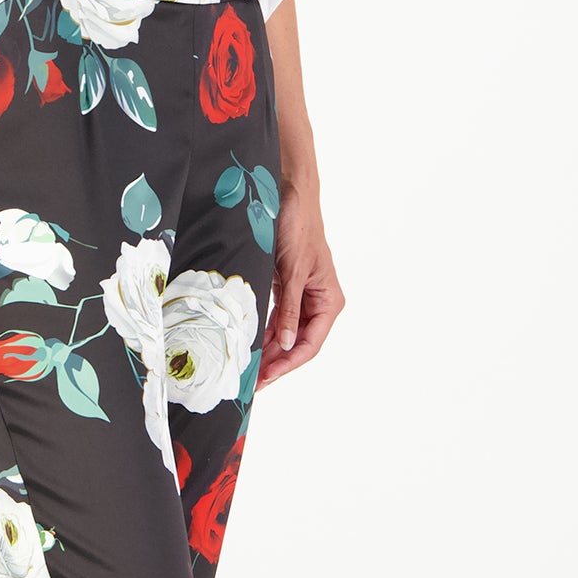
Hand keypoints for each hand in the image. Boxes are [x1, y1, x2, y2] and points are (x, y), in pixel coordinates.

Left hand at [258, 192, 343, 387]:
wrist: (289, 195)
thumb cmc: (298, 227)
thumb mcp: (292, 272)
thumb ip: (289, 309)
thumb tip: (284, 344)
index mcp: (329, 300)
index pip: (309, 344)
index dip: (287, 363)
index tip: (267, 377)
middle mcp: (318, 302)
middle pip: (296, 343)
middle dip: (275, 362)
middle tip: (252, 382)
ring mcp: (302, 297)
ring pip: (284, 334)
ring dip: (268, 351)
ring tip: (248, 369)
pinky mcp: (286, 289)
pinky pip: (276, 318)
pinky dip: (263, 332)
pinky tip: (249, 345)